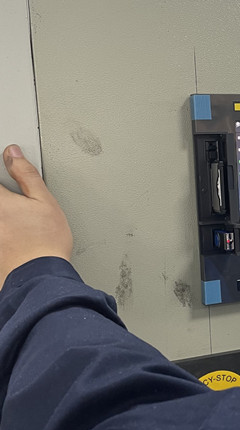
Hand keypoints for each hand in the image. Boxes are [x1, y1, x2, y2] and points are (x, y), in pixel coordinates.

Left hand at [0, 145, 72, 287]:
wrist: (39, 275)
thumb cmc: (46, 242)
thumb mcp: (45, 202)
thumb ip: (27, 175)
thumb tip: (13, 154)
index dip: (2, 173)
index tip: (6, 169)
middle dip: (7, 198)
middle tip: (20, 206)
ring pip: (0, 215)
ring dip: (8, 213)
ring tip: (21, 220)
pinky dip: (6, 227)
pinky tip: (14, 231)